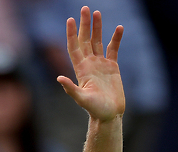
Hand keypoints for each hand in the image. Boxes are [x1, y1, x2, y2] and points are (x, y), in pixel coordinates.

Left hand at [57, 7, 125, 121]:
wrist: (109, 115)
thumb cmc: (95, 110)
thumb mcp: (82, 99)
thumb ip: (71, 89)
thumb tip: (59, 79)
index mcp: (81, 69)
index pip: (74, 47)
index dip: (72, 34)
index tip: (70, 20)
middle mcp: (89, 64)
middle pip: (85, 40)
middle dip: (84, 25)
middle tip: (85, 8)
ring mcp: (100, 64)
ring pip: (97, 41)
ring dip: (97, 28)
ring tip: (97, 13)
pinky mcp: (112, 67)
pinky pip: (113, 49)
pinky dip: (116, 38)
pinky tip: (118, 28)